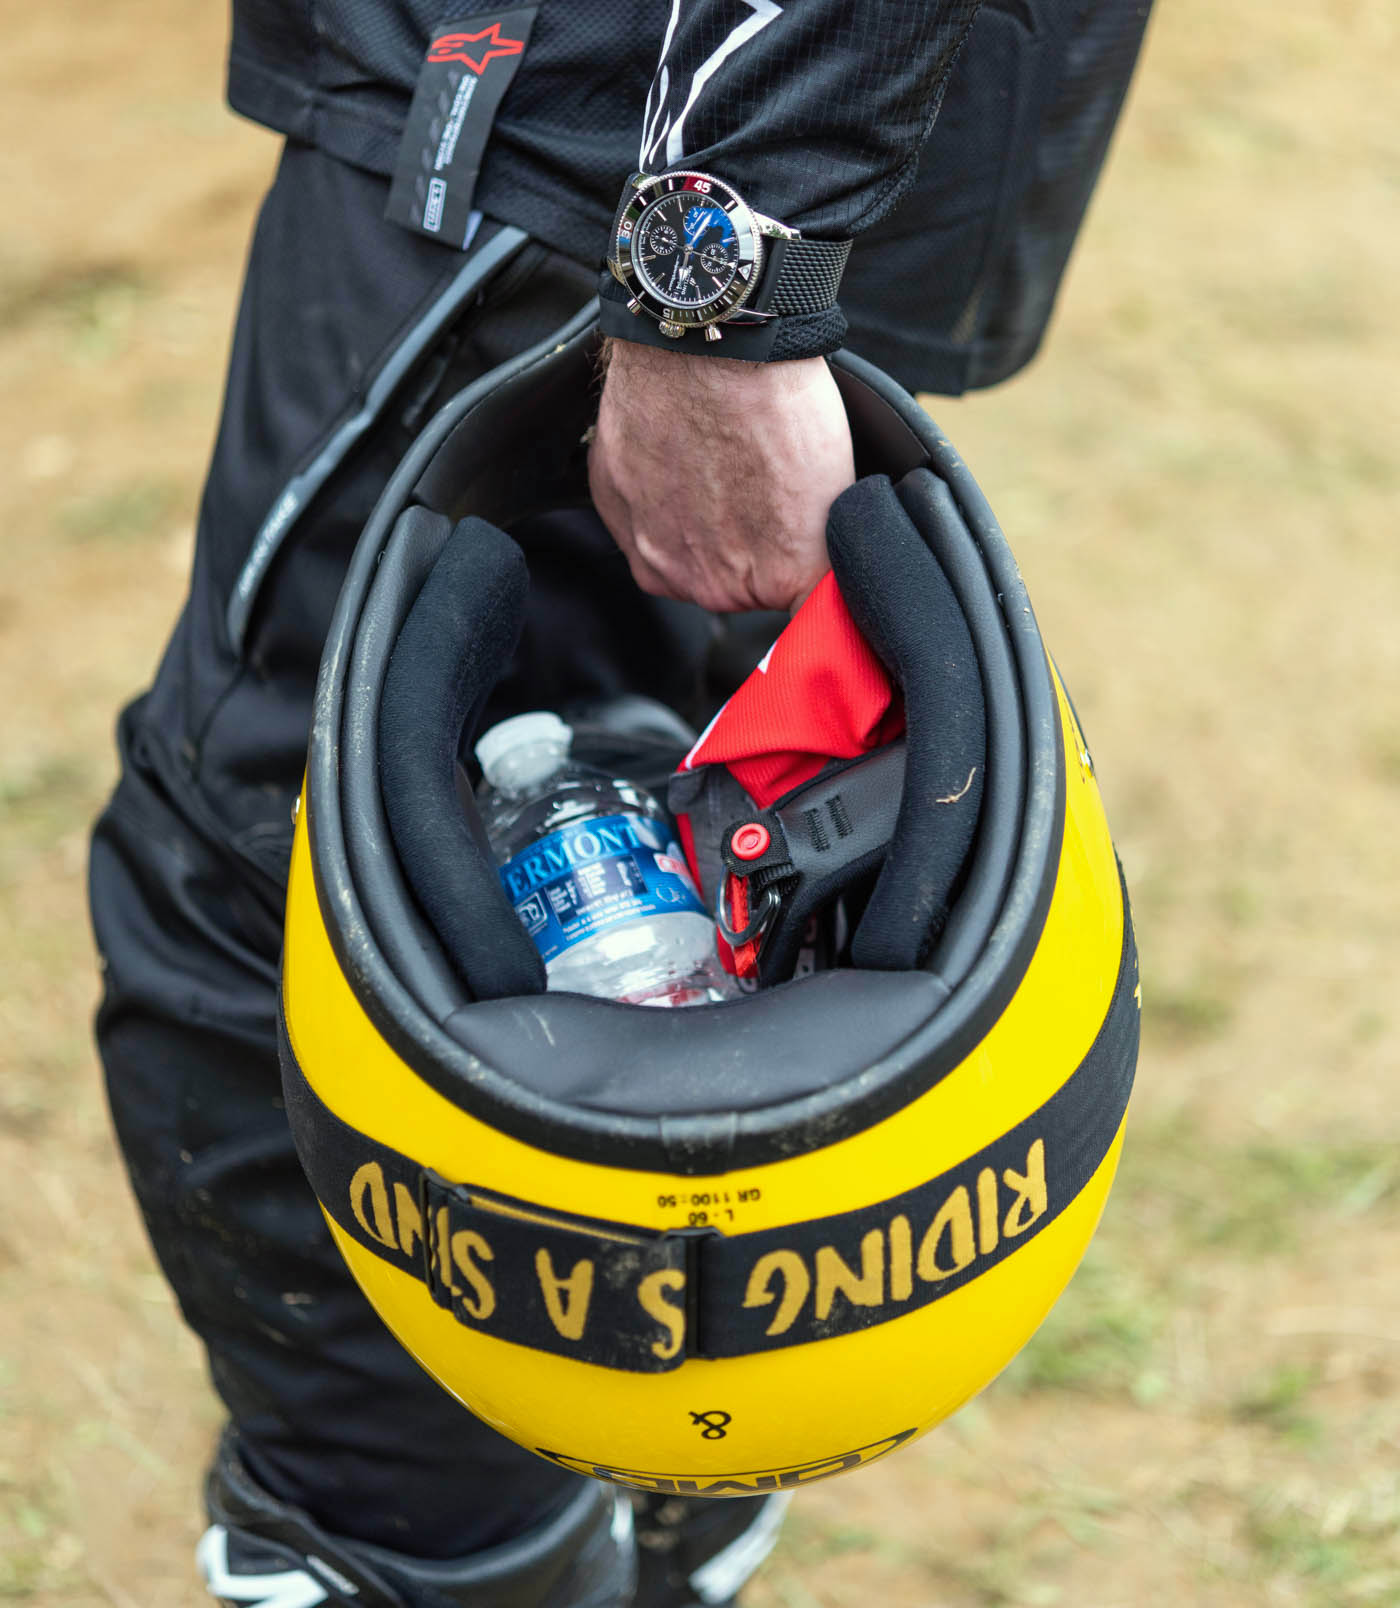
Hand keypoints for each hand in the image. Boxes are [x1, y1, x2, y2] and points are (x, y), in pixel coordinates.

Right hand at [589, 337, 855, 613]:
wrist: (708, 344)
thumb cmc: (780, 399)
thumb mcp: (835, 485)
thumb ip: (819, 545)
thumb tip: (821, 568)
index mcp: (784, 580)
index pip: (804, 610)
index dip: (805, 575)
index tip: (802, 550)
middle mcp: (718, 588)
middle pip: (740, 588)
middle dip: (750, 549)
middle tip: (757, 485)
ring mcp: (662, 560)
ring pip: (687, 565)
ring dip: (698, 531)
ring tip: (715, 467)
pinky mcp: (618, 522)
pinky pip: (644, 531)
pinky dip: (656, 503)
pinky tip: (677, 458)